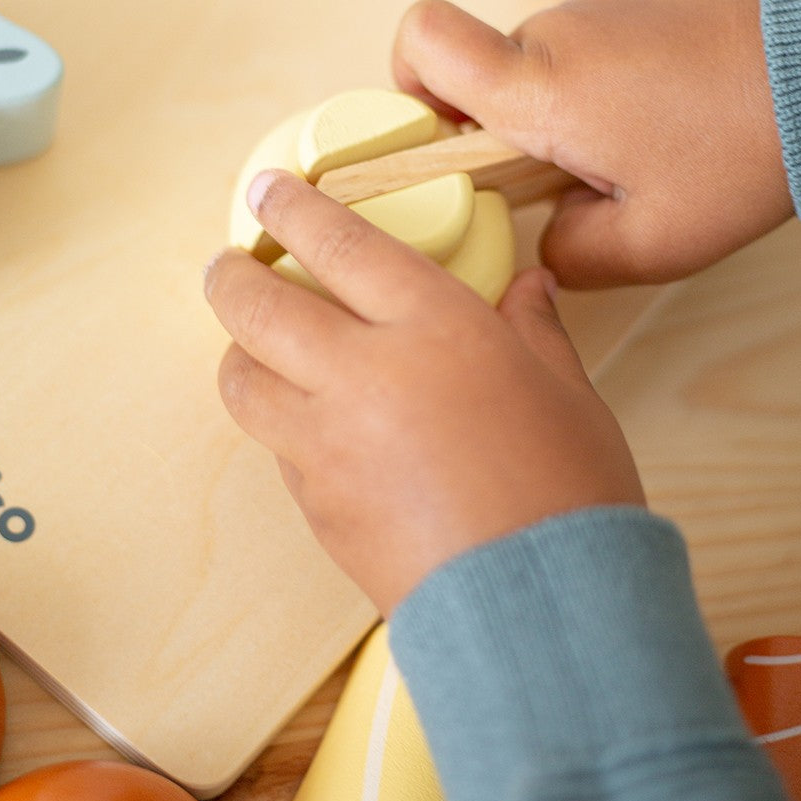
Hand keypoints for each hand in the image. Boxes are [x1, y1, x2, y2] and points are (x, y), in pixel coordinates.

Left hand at [205, 172, 643, 615]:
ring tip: (259, 346)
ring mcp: (326, 446)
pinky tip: (316, 427)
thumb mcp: (567, 392)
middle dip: (230, 276)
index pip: (337, 243)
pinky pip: (276, 449)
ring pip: (241, 382)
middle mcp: (361, 375)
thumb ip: (534, 330)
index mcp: (433, 326)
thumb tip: (527, 289)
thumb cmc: (570, 491)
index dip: (292, 208)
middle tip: (230, 265)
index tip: (268, 191)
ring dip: (240, 353)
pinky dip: (281, 424)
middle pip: (254, 307)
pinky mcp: (315, 507)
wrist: (538, 608)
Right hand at [392, 0, 793, 286]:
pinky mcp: (644, 0)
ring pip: (545, 66)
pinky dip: (611, 90)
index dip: (409, 86)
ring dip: (568, 114)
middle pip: (484, 72)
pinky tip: (670, 124)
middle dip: (508, 130)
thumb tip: (547, 239)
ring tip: (641, 156)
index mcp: (539, 87)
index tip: (443, 138)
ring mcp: (603, 7)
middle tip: (571, 179)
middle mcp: (558, 31)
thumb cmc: (746, 150)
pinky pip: (595, 50)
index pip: (421, 41)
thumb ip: (571, 255)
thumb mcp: (654, 243)